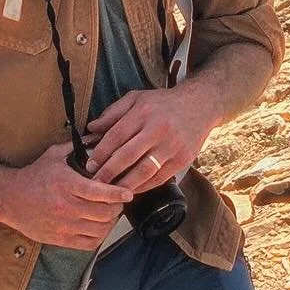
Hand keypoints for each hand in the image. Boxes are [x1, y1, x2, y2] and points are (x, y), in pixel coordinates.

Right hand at [0, 141, 133, 248]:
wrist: (9, 199)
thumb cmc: (34, 175)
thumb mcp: (54, 155)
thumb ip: (78, 147)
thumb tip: (100, 138)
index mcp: (67, 184)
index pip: (101, 192)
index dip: (118, 193)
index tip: (128, 192)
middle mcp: (67, 207)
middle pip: (105, 213)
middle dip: (117, 207)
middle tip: (118, 201)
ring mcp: (64, 225)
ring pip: (100, 229)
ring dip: (109, 222)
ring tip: (109, 213)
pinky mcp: (60, 239)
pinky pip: (89, 243)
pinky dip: (99, 236)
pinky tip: (98, 226)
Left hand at [84, 87, 217, 192]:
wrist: (200, 105)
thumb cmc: (163, 103)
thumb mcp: (137, 98)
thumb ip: (113, 112)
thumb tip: (91, 128)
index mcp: (143, 112)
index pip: (116, 135)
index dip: (100, 153)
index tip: (89, 165)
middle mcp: (158, 129)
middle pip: (128, 155)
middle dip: (109, 171)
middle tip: (95, 182)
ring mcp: (172, 145)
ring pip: (144, 170)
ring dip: (125, 183)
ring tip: (112, 191)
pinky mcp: (183, 159)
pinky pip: (160, 177)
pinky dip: (144, 186)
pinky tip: (132, 189)